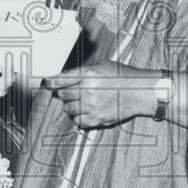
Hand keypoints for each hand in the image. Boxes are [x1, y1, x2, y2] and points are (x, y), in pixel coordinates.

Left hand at [44, 61, 159, 129]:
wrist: (140, 92)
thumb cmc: (122, 76)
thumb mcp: (102, 66)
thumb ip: (82, 72)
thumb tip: (63, 78)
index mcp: (89, 75)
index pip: (61, 80)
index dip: (52, 82)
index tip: (48, 84)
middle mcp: (88, 91)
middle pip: (63, 95)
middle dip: (64, 93)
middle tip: (71, 92)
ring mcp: (92, 107)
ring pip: (68, 109)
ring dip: (71, 105)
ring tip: (81, 101)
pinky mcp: (97, 119)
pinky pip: (77, 121)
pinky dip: (78, 117)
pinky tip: (85, 111)